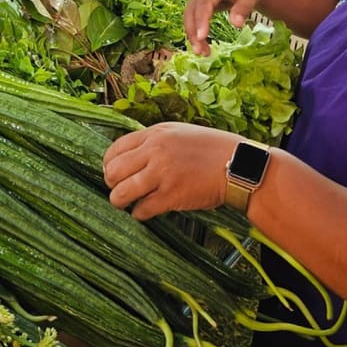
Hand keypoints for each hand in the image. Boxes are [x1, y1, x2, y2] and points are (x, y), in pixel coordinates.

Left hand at [103, 122, 240, 220]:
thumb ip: (153, 142)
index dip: (109, 164)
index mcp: (155, 134)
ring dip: (120, 201)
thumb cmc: (210, 149)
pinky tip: (147, 211)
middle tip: (119, 190)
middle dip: (111, 184)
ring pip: (121, 193)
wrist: (238, 165)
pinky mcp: (171, 196)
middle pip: (113, 172)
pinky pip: (141, 210)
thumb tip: (129, 157)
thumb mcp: (179, 133)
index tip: (112, 173)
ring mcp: (162, 174)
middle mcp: (155, 151)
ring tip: (127, 203)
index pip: (115, 149)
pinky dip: (140, 213)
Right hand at [184, 0, 270, 54]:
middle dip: (193, 32)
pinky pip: (194, 19)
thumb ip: (243, 8)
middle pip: (191, 11)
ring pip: (190, 17)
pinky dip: (197, 32)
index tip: (202, 37)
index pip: (204, 2)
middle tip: (201, 52)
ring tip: (203, 53)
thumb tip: (236, 25)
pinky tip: (204, 46)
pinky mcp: (202, 4)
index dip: (201, 19)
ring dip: (193, 35)